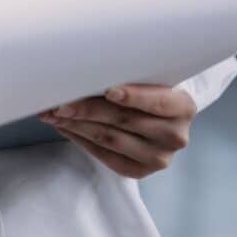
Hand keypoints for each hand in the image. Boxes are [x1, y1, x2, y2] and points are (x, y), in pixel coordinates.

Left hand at [37, 83, 196, 179]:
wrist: (161, 114)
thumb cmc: (149, 85)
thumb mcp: (149, 74)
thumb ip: (129, 72)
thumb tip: (88, 66)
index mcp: (183, 106)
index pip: (157, 101)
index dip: (133, 96)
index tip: (108, 90)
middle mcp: (174, 135)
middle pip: (124, 120)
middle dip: (87, 109)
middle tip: (60, 101)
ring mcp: (158, 158)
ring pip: (109, 138)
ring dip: (77, 125)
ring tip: (53, 113)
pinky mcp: (139, 170)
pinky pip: (104, 155)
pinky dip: (80, 139)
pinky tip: (64, 127)